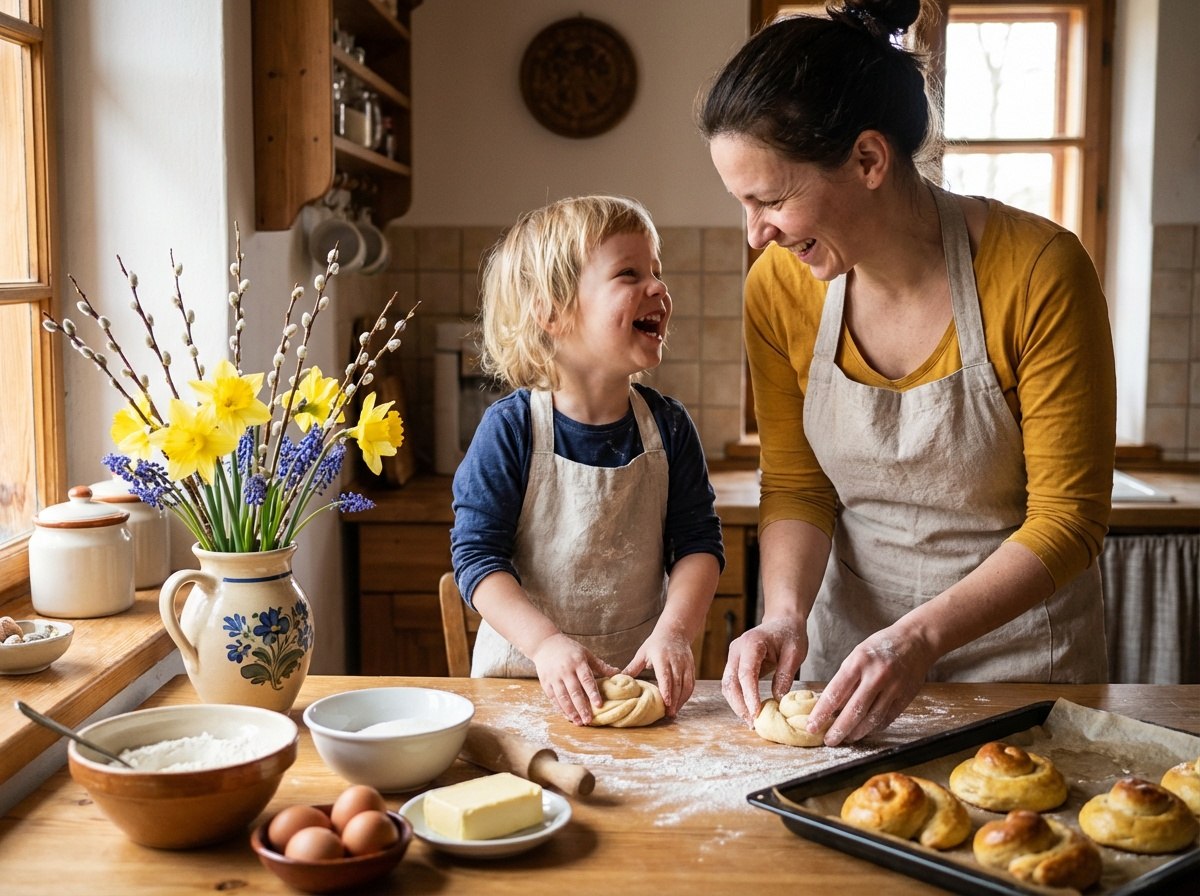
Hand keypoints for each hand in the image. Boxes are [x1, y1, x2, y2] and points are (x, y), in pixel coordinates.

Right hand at [530, 633, 618, 724]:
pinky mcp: (545, 682)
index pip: (587, 680)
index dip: (593, 693)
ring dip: (571, 711)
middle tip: (589, 720)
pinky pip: (553, 698)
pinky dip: (560, 708)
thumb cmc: (569, 649)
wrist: (545, 643)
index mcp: (577, 662)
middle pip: (574, 692)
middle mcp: (565, 670)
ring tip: (579, 722)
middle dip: (582, 707)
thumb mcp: (585, 653)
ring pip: (563, 697)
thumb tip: (618, 672)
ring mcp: (554, 677)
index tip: (599, 705)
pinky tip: (567, 716)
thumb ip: (600, 665)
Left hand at [624, 633, 696, 716]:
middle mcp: (676, 661)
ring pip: (686, 685)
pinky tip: (680, 703)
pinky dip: (687, 695)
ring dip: (681, 700)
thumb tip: (617, 679)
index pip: (665, 675)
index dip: (666, 689)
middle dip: (674, 700)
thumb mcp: (642, 653)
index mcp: (662, 657)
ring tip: (674, 712)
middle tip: (669, 714)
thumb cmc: (655, 644)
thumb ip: (632, 667)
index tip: (666, 702)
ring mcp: (685, 664)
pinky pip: (691, 684)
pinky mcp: (691, 667)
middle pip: (677, 683)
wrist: (675, 631)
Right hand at [721, 618, 807, 725]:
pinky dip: (738, 699)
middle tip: (753, 723)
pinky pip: (732, 684)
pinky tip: (749, 711)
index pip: (746, 673)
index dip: (749, 695)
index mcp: (751, 643)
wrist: (782, 621)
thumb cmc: (790, 634)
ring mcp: (733, 657)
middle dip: (740, 705)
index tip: (756, 714)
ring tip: (751, 721)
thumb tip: (778, 700)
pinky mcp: (735, 664)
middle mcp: (736, 649)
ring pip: (727, 686)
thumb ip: (785, 675)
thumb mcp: (795, 653)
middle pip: (730, 682)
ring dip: (737, 705)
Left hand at [807, 623, 935, 745]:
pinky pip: (887, 718)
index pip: (835, 692)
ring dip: (857, 732)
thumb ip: (846, 680)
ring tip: (846, 738)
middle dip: (839, 730)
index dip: (822, 712)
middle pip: (854, 710)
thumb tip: (832, 707)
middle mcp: (876, 675)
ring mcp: (893, 687)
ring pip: (872, 719)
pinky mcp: (906, 697)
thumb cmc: (880, 647)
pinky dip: (874, 727)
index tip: (812, 726)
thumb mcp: (857, 655)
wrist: (915, 641)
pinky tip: (865, 730)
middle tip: (828, 741)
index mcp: (859, 662)